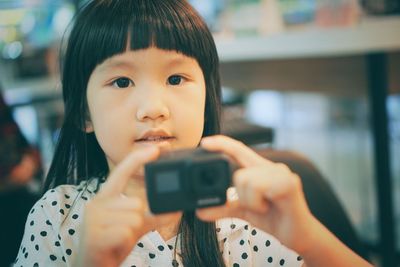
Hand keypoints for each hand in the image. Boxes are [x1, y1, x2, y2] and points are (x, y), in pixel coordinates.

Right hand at [75, 146, 179, 266]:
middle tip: (124, 233)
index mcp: (105, 197)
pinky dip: (125, 242)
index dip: (139, 158)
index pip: (122, 171)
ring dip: (131, 234)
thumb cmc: (111, 244)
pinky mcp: (93, 236)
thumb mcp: (134, 226)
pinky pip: (126, 233)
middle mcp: (97, 204)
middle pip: (137, 203)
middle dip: (138, 221)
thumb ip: (152, 215)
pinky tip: (113, 246)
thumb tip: (176, 208)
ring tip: (118, 240)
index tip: (157, 148)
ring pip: (134, 218)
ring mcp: (93, 220)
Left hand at [196, 135, 315, 253]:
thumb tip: (200, 211)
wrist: (298, 235)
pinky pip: (259, 188)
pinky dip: (259, 204)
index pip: (239, 150)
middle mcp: (271, 167)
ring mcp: (281, 173)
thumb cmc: (274, 217)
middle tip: (256, 205)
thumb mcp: (244, 211)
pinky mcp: (289, 183)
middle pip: (238, 173)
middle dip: (240, 195)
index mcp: (260, 169)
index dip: (222, 144)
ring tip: (264, 207)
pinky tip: (270, 208)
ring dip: (250, 202)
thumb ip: (223, 207)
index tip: (205, 142)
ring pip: (246, 180)